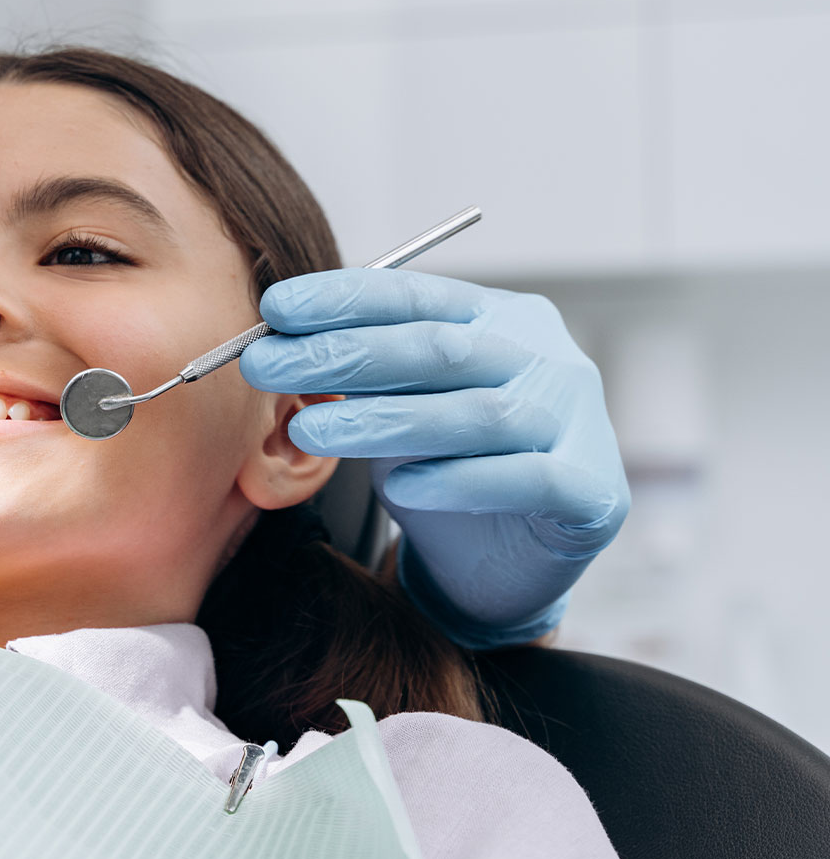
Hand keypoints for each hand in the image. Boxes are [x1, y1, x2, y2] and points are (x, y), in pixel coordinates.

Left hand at [240, 269, 628, 647]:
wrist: (499, 561)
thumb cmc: (442, 466)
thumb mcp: (394, 407)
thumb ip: (359, 374)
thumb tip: (271, 341)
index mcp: (500, 320)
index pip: (417, 296)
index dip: (344, 298)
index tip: (273, 306)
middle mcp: (546, 359)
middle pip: (439, 349)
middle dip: (343, 354)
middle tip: (266, 366)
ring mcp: (577, 422)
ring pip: (476, 414)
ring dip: (382, 420)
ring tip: (307, 431)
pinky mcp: (592, 491)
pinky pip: (525, 478)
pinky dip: (458, 481)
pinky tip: (401, 488)